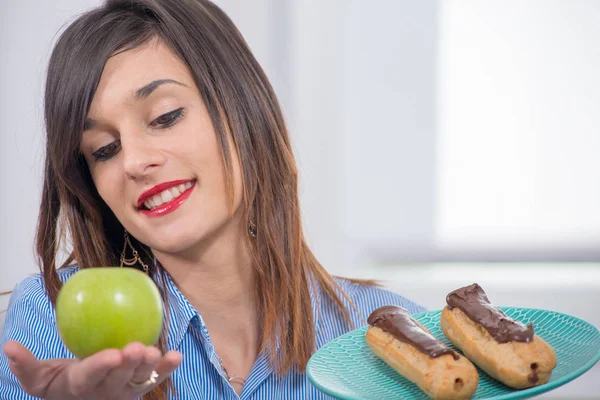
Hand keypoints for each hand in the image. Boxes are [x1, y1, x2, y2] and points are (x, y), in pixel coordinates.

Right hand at [2, 340, 181, 399]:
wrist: (80, 397)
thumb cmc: (60, 383)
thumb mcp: (40, 378)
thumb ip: (27, 366)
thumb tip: (9, 346)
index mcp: (80, 386)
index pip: (91, 376)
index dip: (102, 366)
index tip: (112, 354)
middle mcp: (106, 391)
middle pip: (119, 378)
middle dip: (129, 364)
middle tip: (138, 348)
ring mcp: (125, 390)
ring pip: (139, 379)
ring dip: (150, 366)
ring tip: (156, 352)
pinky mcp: (140, 386)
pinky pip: (156, 378)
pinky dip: (167, 368)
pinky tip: (176, 356)